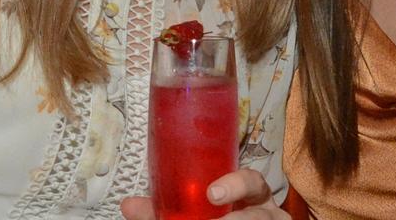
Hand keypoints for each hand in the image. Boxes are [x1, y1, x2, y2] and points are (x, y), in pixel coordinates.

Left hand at [120, 169, 290, 218]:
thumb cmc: (219, 214)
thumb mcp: (195, 212)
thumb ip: (163, 211)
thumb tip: (128, 206)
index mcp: (252, 195)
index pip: (252, 180)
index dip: (236, 184)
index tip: (212, 194)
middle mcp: (267, 211)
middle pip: (262, 213)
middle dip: (243, 218)